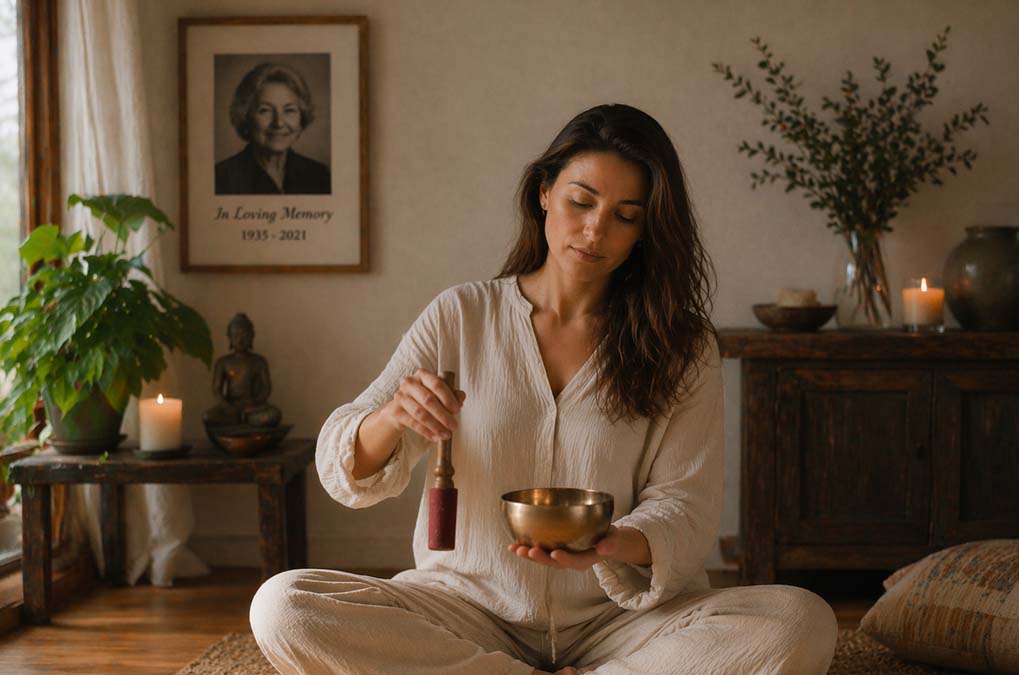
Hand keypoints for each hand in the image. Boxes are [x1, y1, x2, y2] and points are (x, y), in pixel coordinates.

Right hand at [380, 368, 466, 442]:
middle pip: (428, 400)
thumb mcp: (438, 393)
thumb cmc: (424, 398)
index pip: (437, 384)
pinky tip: (435, 437)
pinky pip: (413, 423)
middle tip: (454, 426)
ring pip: (420, 413)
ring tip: (446, 434)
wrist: (400, 407)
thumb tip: (461, 397)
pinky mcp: (395, 411)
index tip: (457, 410)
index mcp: (422, 374)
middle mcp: (409, 383)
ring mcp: (400, 397)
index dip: (448, 398)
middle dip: (443, 415)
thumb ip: (452, 394)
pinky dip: (426, 432)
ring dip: (435, 426)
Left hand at [507, 526, 650, 570]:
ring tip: (514, 549)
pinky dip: (526, 549)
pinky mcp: (554, 551)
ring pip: (543, 559)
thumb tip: (604, 547)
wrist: (605, 542)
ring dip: (529, 555)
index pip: (574, 562)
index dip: (565, 559)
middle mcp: (570, 561)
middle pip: (554, 563)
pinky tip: (513, 545)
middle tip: (529, 552)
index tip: (555, 553)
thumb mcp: (614, 541)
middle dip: (541, 558)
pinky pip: (539, 551)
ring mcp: (561, 557)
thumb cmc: (609, 539)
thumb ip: (610, 544)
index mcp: (585, 560)